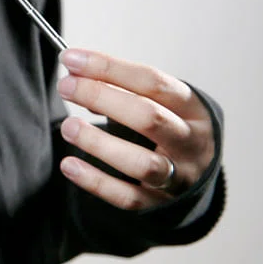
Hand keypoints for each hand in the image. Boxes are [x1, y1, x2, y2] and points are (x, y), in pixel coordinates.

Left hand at [56, 49, 215, 210]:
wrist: (196, 174)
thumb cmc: (167, 126)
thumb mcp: (156, 102)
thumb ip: (119, 90)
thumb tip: (76, 77)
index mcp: (191, 109)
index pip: (151, 81)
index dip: (109, 67)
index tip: (70, 58)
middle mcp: (190, 143)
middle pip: (149, 117)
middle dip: (102, 97)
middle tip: (65, 86)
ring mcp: (179, 177)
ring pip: (142, 163)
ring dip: (100, 143)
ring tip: (68, 127)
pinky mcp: (160, 205)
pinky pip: (127, 197)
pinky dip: (96, 182)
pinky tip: (69, 165)